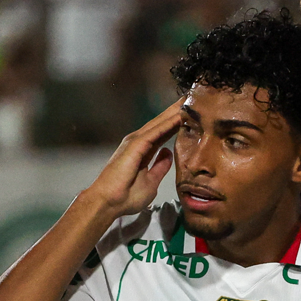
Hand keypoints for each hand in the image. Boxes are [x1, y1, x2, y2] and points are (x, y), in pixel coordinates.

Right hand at [82, 99, 182, 220]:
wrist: (109, 202)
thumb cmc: (125, 196)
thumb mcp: (150, 182)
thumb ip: (160, 166)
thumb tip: (168, 152)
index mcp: (142, 151)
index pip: (163, 133)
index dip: (176, 123)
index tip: (190, 114)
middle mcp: (138, 142)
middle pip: (161, 124)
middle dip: (175, 112)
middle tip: (191, 98)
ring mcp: (135, 142)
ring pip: (159, 123)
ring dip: (174, 112)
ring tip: (188, 101)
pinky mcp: (135, 145)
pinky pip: (156, 131)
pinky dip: (168, 123)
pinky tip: (180, 116)